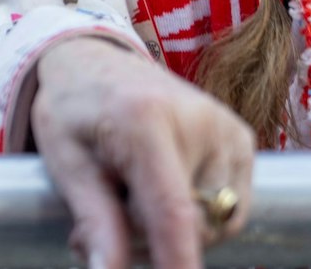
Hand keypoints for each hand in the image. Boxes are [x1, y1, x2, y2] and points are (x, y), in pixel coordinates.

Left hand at [30, 35, 254, 268]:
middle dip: (154, 241)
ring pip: (218, 223)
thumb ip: (95, 222)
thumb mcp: (67, 164)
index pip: (173, 211)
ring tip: (136, 194)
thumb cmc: (74, 110)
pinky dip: (199, 211)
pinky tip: (165, 184)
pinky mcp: (243, 138)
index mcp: (146, 121)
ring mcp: (228, 128)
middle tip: (109, 216)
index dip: (179, 261)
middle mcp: (200, 121)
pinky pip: (231, 207)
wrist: (95, 60)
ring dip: (177, 229)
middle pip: (195, 226)